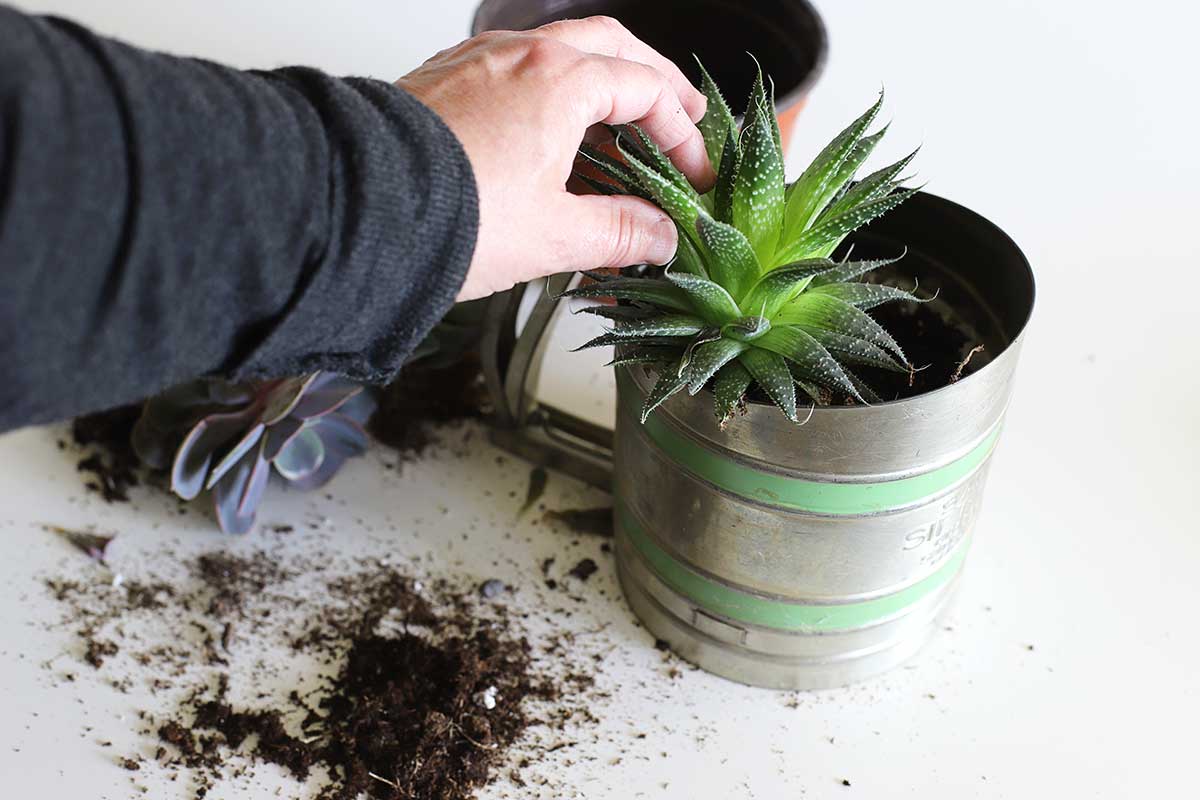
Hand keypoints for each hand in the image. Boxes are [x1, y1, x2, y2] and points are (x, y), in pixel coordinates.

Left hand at [397, 16, 712, 300]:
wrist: (356, 215)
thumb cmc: (449, 218)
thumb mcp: (554, 236)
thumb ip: (620, 233)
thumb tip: (658, 237)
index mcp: (559, 81)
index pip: (646, 90)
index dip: (682, 132)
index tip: (693, 173)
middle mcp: (519, 55)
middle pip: (609, 46)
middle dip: (651, 80)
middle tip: (677, 113)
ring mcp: (476, 62)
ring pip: (556, 51)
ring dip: (597, 81)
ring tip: (615, 125)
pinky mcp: (443, 81)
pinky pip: (512, 69)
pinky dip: (546, 91)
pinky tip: (546, 131)